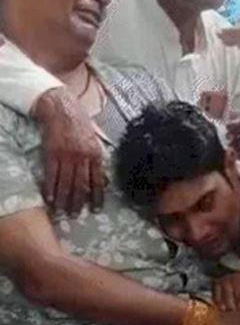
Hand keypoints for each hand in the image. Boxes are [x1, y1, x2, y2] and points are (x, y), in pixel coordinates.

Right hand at [33, 88, 104, 215]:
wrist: (62, 109)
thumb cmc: (81, 125)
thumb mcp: (96, 140)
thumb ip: (100, 159)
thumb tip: (105, 179)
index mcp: (97, 154)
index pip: (98, 180)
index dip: (97, 197)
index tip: (95, 209)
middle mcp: (83, 157)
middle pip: (81, 185)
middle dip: (78, 202)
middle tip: (75, 215)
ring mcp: (67, 156)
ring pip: (66, 183)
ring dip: (64, 200)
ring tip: (62, 212)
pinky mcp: (52, 153)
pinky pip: (51, 175)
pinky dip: (50, 189)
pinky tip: (49, 199)